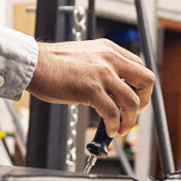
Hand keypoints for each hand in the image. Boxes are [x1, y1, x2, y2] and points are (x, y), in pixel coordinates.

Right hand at [28, 40, 154, 137]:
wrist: (33, 63)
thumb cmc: (53, 63)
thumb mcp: (86, 56)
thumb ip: (102, 67)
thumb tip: (112, 89)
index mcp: (110, 50)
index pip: (140, 67)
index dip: (140, 87)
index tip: (134, 99)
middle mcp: (110, 59)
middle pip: (146, 80)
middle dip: (144, 101)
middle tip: (133, 113)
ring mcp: (103, 74)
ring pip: (133, 102)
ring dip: (130, 120)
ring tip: (121, 128)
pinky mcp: (92, 90)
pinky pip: (113, 113)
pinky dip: (114, 126)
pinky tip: (109, 130)